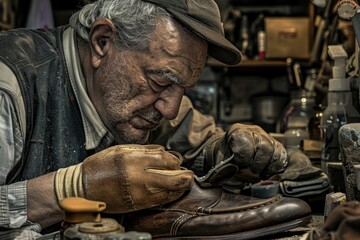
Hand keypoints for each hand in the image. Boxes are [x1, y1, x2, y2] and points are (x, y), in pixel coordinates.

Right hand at [54, 144, 193, 212]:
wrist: (84, 187)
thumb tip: (163, 151)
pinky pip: (160, 202)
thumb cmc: (101, 165)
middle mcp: (138, 176)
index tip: (176, 161)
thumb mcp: (121, 150)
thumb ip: (144, 150)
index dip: (175, 161)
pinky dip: (170, 196)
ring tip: (183, 183)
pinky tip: (173, 192)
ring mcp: (138, 193)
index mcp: (134, 159)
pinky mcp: (137, 205)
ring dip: (179, 187)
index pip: (165, 160)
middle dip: (185, 177)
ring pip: (169, 192)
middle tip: (189, 175)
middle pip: (172, 178)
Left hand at [199, 123, 287, 184]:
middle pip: (264, 145)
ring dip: (267, 166)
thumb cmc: (226, 156)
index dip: (243, 154)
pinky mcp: (275, 146)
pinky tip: (266, 172)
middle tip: (251, 170)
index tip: (239, 164)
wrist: (231, 155)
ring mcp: (266, 137)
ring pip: (275, 150)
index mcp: (237, 131)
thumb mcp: (220, 161)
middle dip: (258, 162)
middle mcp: (254, 131)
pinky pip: (281, 156)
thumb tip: (230, 173)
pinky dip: (275, 167)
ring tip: (258, 173)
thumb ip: (223, 169)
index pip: (245, 138)